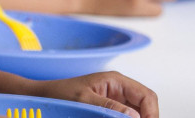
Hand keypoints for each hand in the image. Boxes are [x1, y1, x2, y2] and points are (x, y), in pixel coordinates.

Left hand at [37, 71, 158, 117]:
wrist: (43, 97)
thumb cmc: (59, 93)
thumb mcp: (84, 99)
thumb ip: (109, 107)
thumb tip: (134, 116)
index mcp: (116, 81)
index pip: (147, 96)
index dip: (152, 113)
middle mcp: (119, 89)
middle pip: (146, 105)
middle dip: (146, 117)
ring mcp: (115, 100)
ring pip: (138, 113)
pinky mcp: (109, 109)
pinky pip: (125, 116)